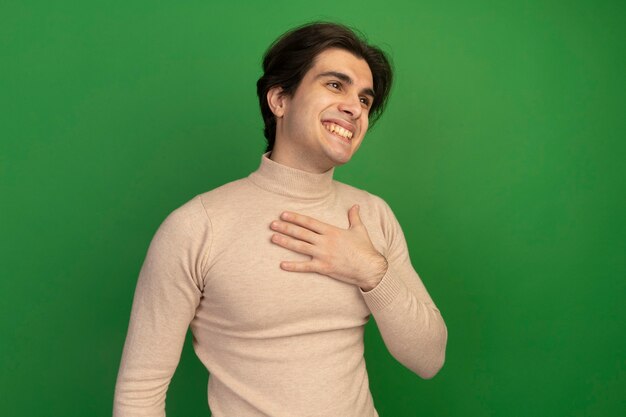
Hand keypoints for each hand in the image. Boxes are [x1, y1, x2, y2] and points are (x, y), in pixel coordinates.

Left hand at [269, 204, 387, 290]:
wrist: (370, 268)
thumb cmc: (365, 249)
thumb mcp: (359, 230)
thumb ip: (354, 217)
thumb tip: (356, 205)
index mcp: (331, 231)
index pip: (309, 222)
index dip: (295, 218)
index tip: (283, 214)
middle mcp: (325, 241)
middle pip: (301, 233)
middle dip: (285, 228)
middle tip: (272, 224)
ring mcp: (323, 255)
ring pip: (300, 247)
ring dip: (285, 242)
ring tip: (273, 238)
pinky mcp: (323, 267)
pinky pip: (305, 267)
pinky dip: (293, 266)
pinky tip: (282, 264)